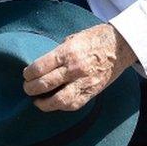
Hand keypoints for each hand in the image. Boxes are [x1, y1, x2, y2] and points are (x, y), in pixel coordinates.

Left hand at [22, 23, 136, 111]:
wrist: (120, 45)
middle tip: (27, 88)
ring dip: (44, 103)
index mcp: (67, 52)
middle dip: (31, 88)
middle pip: (45, 84)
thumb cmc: (94, 38)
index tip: (26, 74)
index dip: (28, 74)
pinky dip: (61, 106)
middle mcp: (75, 69)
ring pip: (59, 101)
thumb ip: (57, 53)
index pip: (40, 67)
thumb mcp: (71, 39)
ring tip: (37, 101)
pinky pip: (74, 104)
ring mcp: (84, 82)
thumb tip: (41, 65)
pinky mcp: (93, 92)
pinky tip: (54, 103)